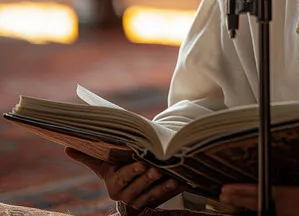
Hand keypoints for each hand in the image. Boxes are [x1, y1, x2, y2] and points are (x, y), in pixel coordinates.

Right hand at [65, 148, 187, 213]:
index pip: (124, 178)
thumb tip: (66, 148)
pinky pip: (164, 197)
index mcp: (114, 185)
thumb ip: (88, 157)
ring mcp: (141, 201)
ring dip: (162, 185)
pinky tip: (180, 181)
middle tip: (156, 168)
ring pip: (152, 194)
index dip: (133, 171)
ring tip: (170, 175)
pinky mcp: (155, 202)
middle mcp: (126, 196)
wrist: (128, 190)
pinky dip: (172, 189)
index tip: (141, 163)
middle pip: (139, 187)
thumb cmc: (115, 170)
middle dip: (147, 177)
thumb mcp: (103, 165)